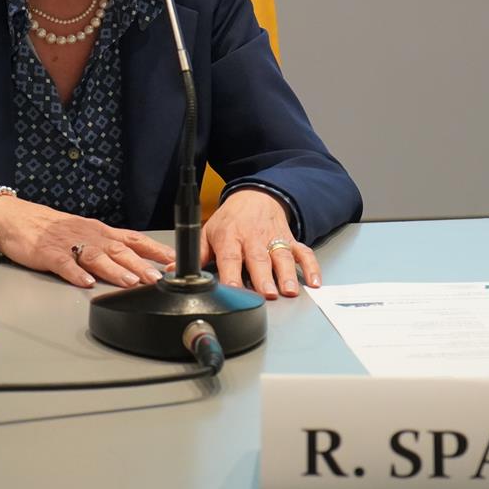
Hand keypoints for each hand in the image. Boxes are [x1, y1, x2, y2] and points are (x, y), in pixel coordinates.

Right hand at [0, 195, 173, 288]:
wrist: (14, 216)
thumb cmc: (50, 227)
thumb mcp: (84, 232)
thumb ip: (106, 248)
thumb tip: (135, 264)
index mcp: (99, 231)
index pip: (133, 239)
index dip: (154, 249)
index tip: (174, 260)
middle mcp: (88, 235)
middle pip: (118, 249)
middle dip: (139, 264)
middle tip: (157, 277)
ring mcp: (67, 243)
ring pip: (95, 256)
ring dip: (114, 269)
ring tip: (129, 281)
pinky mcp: (46, 253)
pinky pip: (63, 264)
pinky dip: (75, 273)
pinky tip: (85, 283)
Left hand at [200, 188, 320, 298]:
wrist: (256, 196)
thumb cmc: (231, 220)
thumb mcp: (209, 232)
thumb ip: (196, 255)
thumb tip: (173, 271)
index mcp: (230, 237)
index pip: (230, 259)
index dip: (231, 276)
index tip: (233, 291)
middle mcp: (254, 239)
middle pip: (259, 260)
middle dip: (263, 277)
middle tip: (267, 293)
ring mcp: (274, 240)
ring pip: (282, 257)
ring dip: (287, 274)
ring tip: (289, 290)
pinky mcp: (291, 241)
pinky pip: (304, 253)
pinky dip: (311, 267)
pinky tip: (314, 281)